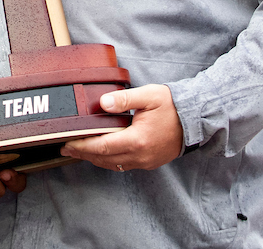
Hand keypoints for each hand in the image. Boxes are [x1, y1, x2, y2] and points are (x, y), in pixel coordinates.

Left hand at [61, 84, 183, 171]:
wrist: (195, 119)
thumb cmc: (172, 106)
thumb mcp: (148, 96)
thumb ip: (124, 99)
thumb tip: (102, 103)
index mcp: (137, 139)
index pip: (101, 147)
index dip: (82, 147)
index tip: (67, 143)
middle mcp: (140, 155)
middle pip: (104, 159)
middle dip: (83, 154)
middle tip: (66, 148)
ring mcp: (145, 161)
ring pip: (113, 165)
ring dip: (95, 159)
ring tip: (80, 151)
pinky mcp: (149, 162)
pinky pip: (124, 165)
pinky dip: (109, 161)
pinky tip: (102, 153)